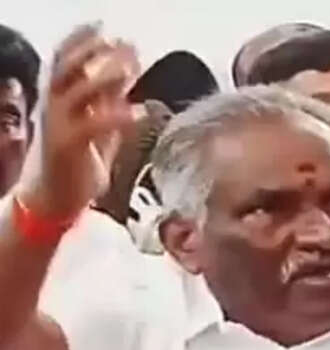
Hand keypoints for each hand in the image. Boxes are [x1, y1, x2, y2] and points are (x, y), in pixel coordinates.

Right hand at [19, 24, 138, 219]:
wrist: (54, 201)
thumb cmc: (78, 163)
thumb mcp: (98, 126)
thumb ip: (110, 101)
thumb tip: (128, 73)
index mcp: (60, 99)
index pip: (66, 60)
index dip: (83, 41)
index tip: (107, 29)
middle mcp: (55, 107)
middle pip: (68, 68)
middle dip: (95, 52)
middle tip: (124, 44)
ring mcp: (58, 125)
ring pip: (76, 91)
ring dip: (105, 77)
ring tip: (131, 68)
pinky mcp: (66, 148)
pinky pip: (90, 126)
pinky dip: (114, 116)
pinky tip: (136, 111)